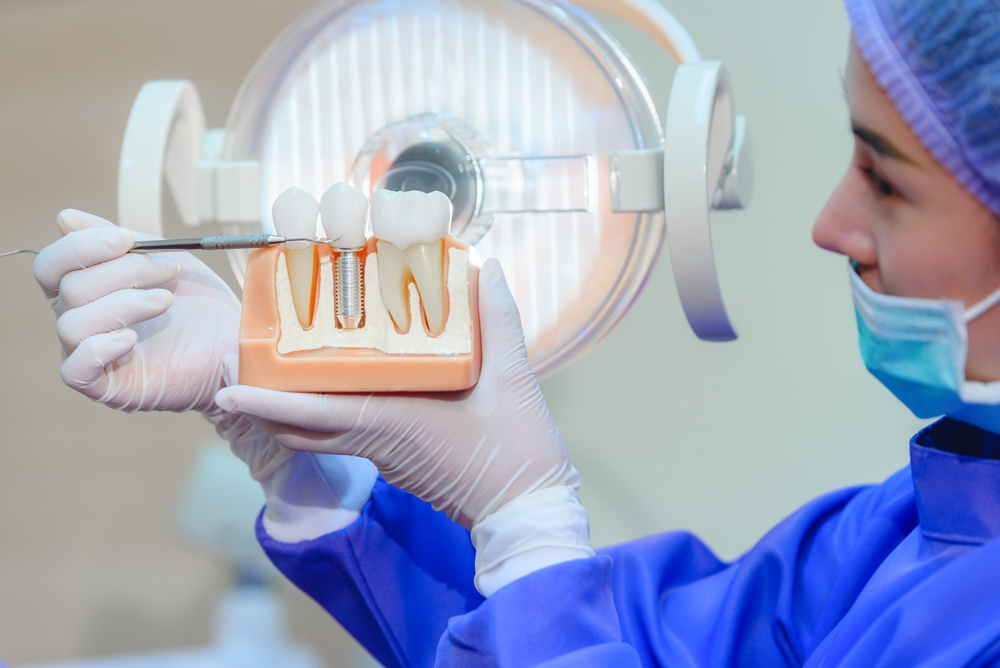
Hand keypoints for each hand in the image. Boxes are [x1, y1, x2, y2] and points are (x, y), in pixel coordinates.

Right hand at [34, 209, 240, 412]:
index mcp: (86, 290)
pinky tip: (133, 338)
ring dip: (123, 304)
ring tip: (166, 301)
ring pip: (72, 325)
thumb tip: (65, 220)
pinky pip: (75, 370)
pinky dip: (100, 348)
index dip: (81, 247)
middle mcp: (81, 321)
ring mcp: (91, 356)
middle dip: (123, 271)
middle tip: (169, 268)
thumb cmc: (199, 305)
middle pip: (68, 289)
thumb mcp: (161, 259)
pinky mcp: (106, 387)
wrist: (235, 344)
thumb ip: (117, 240)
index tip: (126, 239)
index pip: (52, 266)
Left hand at [215, 259, 577, 529]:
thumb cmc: (518, 451)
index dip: (264, 403)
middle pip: (298, 427)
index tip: (224, 391)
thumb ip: (498, 319)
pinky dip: (317, 412)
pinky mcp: (393, 459)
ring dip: (284, 408)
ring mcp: (382, 454)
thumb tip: (487, 267)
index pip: (312, 415)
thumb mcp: (514, 379)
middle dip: (259, 403)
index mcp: (392, 423)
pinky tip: (327, 381)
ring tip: (265, 369)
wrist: (525, 511)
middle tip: (233, 367)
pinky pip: (340, 434)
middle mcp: (376, 440)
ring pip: (316, 433)